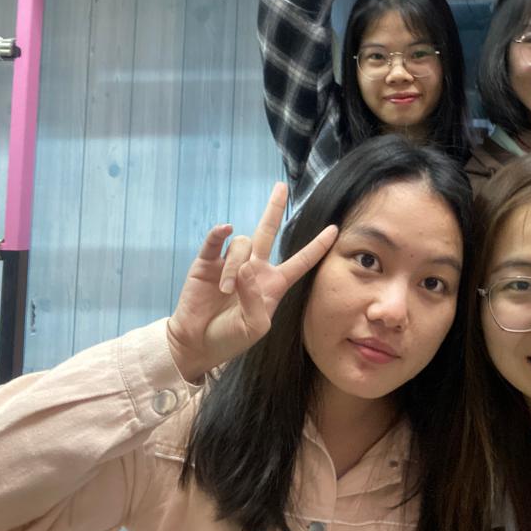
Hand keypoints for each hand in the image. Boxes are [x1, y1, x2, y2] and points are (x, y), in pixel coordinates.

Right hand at [166, 183, 337, 381]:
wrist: (197, 343)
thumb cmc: (230, 338)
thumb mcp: (254, 327)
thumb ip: (254, 300)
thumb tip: (245, 269)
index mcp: (273, 283)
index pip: (301, 261)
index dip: (317, 246)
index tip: (334, 229)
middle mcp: (254, 268)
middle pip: (268, 231)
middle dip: (274, 209)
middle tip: (281, 187)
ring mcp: (230, 263)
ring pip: (241, 245)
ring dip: (235, 266)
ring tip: (225, 290)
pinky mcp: (207, 263)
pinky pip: (215, 241)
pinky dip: (219, 234)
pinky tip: (224, 229)